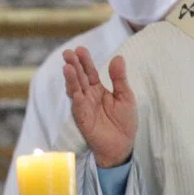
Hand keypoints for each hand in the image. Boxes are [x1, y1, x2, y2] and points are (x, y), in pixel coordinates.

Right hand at [62, 47, 136, 167]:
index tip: (80, 49)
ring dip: (70, 79)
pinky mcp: (82, 118)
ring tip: (67, 67)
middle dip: (73, 65)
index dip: (85, 61)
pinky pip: (77, 106)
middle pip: (79, 77)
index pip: (89, 72)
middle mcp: (88, 96)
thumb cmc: (124, 121)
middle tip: (68, 53)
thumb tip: (118, 57)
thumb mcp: (125, 96)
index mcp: (98, 89)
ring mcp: (83, 106)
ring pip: (74, 89)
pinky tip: (72, 87)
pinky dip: (75, 96)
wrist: (122, 144)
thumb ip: (119, 78)